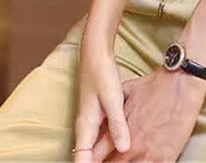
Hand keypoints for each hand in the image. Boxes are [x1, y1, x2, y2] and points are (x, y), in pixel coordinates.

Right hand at [73, 35, 131, 162]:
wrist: (96, 53)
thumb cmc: (101, 73)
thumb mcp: (112, 99)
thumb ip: (118, 124)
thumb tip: (123, 150)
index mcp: (85, 127)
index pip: (82, 160)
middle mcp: (86, 127)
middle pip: (89, 156)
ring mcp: (92, 121)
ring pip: (97, 147)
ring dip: (105, 156)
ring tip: (122, 160)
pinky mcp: (99, 114)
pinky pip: (103, 135)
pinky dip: (110, 143)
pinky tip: (123, 145)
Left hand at [91, 66, 205, 162]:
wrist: (181, 84)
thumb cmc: (155, 85)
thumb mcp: (126, 91)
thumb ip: (113, 109)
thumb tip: (103, 115)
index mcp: (118, 131)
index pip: (95, 156)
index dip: (92, 160)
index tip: (93, 159)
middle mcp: (131, 147)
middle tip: (111, 159)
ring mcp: (148, 155)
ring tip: (130, 159)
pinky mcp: (165, 158)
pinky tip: (145, 161)